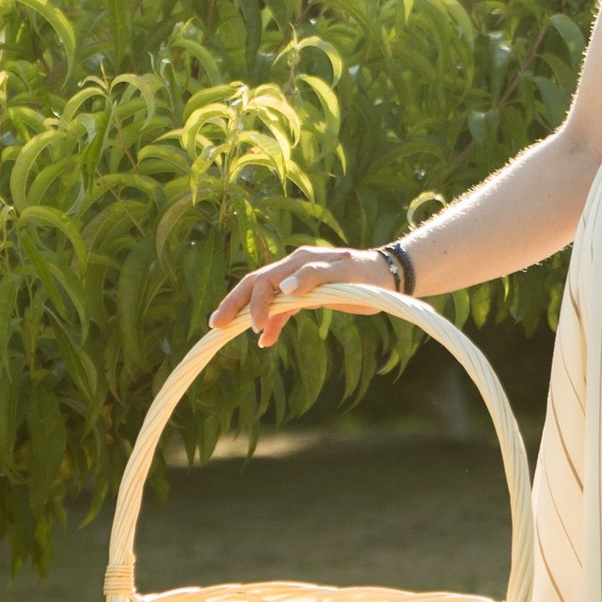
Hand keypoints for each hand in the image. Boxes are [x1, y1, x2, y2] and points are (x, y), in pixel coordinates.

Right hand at [209, 246, 389, 347]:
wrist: (386, 278)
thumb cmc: (368, 277)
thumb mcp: (346, 276)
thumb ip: (315, 277)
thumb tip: (285, 287)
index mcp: (300, 260)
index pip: (266, 279)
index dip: (256, 302)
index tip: (256, 327)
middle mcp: (293, 267)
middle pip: (255, 284)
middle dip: (234, 303)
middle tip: (215, 325)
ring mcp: (297, 280)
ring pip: (264, 295)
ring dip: (247, 314)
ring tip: (227, 331)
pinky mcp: (305, 294)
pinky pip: (281, 307)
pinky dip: (272, 322)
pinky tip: (266, 341)